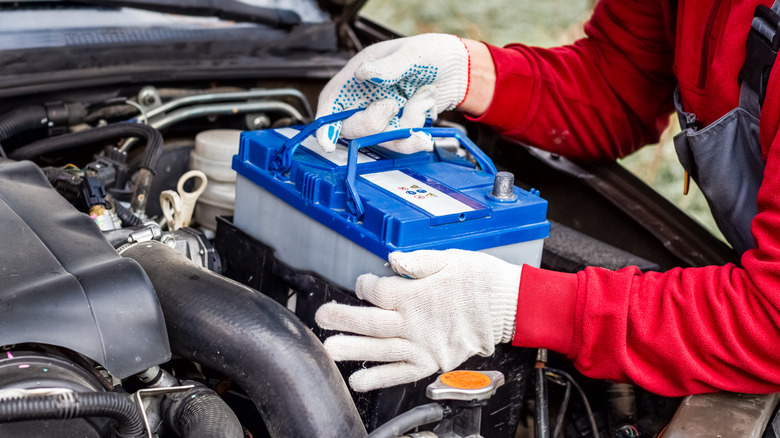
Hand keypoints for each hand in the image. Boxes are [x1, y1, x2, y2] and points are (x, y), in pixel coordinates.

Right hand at [315, 34, 469, 153]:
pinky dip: (414, 139)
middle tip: (392, 105)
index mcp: (360, 75)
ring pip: (379, 139)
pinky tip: (425, 133)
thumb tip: (362, 74)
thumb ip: (387, 67)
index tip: (326, 140)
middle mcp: (367, 98)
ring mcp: (385, 116)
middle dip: (372, 122)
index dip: (326, 122)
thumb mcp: (411, 54)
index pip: (333, 100)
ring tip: (423, 99)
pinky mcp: (401, 128)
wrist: (461, 70)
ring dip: (405, 125)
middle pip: (352, 126)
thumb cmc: (433, 53)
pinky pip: (400, 144)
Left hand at [315, 249, 521, 391]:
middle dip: (342, 318)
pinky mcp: (432, 361)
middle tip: (321, 317)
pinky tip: (358, 380)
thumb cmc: (482, 279)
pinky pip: (401, 373)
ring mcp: (422, 345)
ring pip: (380, 349)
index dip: (365, 285)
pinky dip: (379, 378)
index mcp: (416, 293)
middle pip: (370, 321)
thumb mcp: (451, 258)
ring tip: (329, 349)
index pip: (377, 291)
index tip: (363, 283)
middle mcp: (415, 322)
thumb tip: (392, 258)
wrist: (510, 306)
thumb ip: (418, 261)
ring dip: (352, 350)